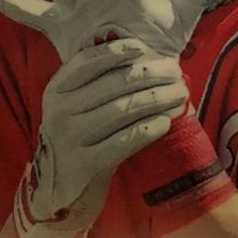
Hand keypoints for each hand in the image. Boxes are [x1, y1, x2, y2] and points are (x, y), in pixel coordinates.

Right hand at [16, 37, 190, 237]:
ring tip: (180, 95)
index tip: (148, 50)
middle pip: (115, 83)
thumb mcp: (76, 105)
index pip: (90, 60)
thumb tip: (148, 57)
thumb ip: (100, 80)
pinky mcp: (85, 164)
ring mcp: (70, 138)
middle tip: (177, 73)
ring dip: (157, 99)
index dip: (121, 51)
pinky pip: (124, 141)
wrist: (59, 188)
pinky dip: (148, 129)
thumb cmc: (80, 137)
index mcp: (57, 89)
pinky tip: (166, 123)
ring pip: (123, 110)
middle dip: (152, 74)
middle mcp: (60, 110)